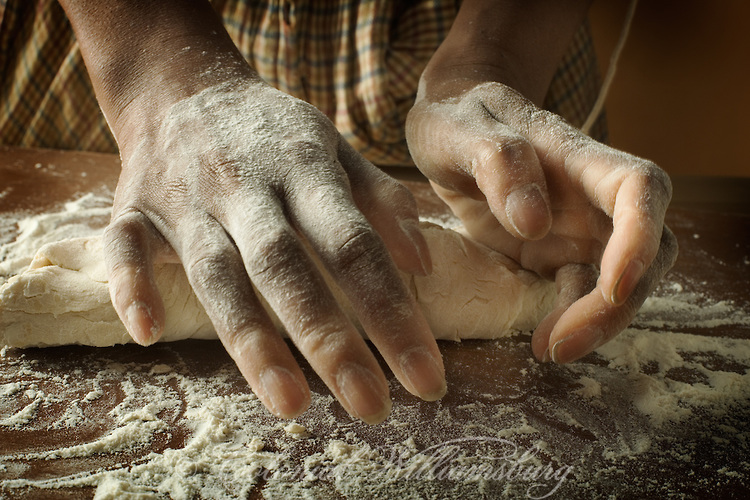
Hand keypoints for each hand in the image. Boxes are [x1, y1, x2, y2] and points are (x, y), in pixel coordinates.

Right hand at [104, 79, 446, 423]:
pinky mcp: (134, 206)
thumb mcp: (336, 147)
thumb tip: (425, 265)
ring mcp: (186, 197)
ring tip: (291, 404)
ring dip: (250, 339)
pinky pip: (124, 246)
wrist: (186, 85)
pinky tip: (148, 336)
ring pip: (216, 272)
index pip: (355, 246)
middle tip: (371, 406)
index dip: (392, 312)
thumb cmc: (274, 133)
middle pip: (288, 267)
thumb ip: (383, 200)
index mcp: (305, 169)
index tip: (425, 377)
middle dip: (330, 340)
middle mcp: (247, 186)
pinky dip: (130, 286)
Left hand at [406, 81, 677, 362]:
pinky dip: (570, 322)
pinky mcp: (557, 257)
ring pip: (620, 283)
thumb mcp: (458, 130)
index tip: (614, 285)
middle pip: (645, 250)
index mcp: (579, 155)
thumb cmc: (458, 119)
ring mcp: (579, 230)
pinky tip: (538, 341)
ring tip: (547, 350)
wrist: (449, 131)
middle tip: (561, 344)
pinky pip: (580, 296)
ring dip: (597, 322)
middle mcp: (593, 196)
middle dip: (616, 304)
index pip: (639, 189)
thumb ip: (496, 161)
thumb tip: (534, 222)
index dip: (641, 237)